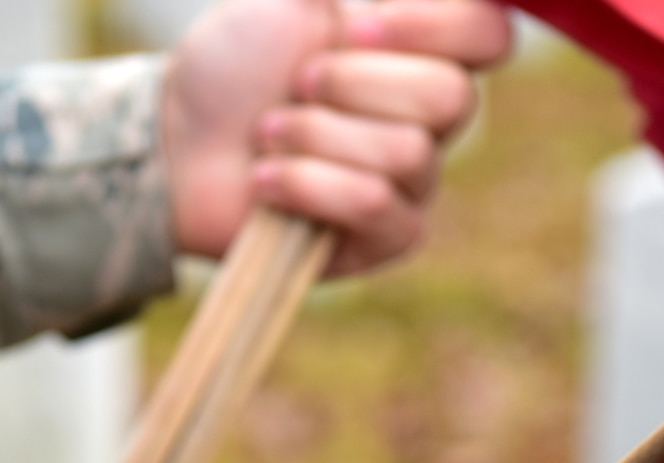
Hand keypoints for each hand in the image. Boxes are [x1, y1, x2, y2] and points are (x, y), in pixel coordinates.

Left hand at [163, 0, 512, 274]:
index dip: (436, 26)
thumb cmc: (235, 66)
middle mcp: (430, 117)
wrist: (176, 142)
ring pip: (405, 154)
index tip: (358, 23)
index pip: (487, 34)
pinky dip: (308, 184)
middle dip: (355, 85)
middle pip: (451, 99)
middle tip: (299, 85)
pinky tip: (267, 181)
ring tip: (268, 135)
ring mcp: (414, 182)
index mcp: (421, 49)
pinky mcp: (386, 237)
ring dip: (316, 135)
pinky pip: (375, 204)